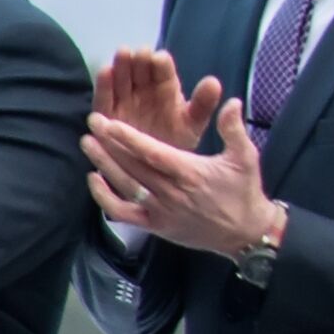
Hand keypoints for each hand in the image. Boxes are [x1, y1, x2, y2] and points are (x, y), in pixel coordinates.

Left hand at [86, 90, 288, 256]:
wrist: (245, 233)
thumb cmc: (244, 191)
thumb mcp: (245, 157)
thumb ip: (234, 129)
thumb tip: (231, 101)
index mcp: (190, 172)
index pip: (152, 153)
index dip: (128, 138)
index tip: (109, 122)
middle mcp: (171, 191)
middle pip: (133, 166)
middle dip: (109, 144)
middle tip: (91, 122)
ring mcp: (160, 210)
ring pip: (125, 185)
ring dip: (104, 164)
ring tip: (87, 143)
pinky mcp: (154, 225)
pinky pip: (123, 212)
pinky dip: (104, 197)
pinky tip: (93, 179)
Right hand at [92, 48, 219, 148]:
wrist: (156, 169)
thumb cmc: (177, 144)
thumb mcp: (194, 124)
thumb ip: (203, 104)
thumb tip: (214, 81)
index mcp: (166, 90)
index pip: (163, 72)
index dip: (161, 64)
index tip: (160, 58)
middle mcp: (143, 92)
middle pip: (140, 71)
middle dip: (139, 60)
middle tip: (140, 51)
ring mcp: (124, 102)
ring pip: (121, 80)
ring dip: (121, 66)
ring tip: (122, 53)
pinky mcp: (106, 115)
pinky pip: (104, 98)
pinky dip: (104, 85)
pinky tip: (105, 71)